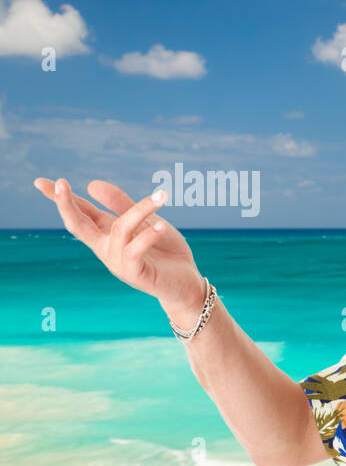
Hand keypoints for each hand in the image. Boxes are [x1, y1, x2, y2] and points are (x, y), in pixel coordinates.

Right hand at [34, 177, 204, 310]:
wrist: (186, 284)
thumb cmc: (164, 253)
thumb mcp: (146, 222)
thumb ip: (122, 205)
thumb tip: (91, 184)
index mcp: (106, 234)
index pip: (80, 213)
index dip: (61, 198)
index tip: (39, 182)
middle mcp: (106, 248)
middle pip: (79, 225)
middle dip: (67, 205)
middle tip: (60, 184)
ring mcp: (118, 262)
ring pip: (120, 230)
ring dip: (139, 210)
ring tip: (161, 196)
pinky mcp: (135, 273)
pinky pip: (135, 251)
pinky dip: (147, 237)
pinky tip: (161, 227)